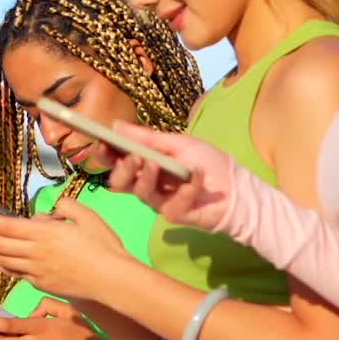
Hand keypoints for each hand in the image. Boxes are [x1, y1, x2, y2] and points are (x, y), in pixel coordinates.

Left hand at [0, 197, 125, 298]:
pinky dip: (2, 262)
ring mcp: (37, 271)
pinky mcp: (41, 284)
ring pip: (3, 260)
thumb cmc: (104, 247)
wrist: (112, 281)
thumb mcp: (87, 216)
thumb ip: (65, 207)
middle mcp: (35, 253)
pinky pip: (14, 272)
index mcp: (45, 234)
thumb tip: (50, 214)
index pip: (6, 226)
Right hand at [108, 124, 233, 228]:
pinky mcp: (175, 215)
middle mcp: (148, 184)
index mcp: (146, 165)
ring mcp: (160, 201)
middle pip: (120, 183)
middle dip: (122, 169)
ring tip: (156, 164)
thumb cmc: (208, 163)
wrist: (237, 186)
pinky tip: (197, 174)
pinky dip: (185, 187)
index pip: (118, 162)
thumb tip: (116, 125)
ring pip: (140, 193)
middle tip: (132, 158)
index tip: (101, 143)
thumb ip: (148, 138)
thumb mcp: (179, 143)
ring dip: (146, 177)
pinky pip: (171, 204)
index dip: (106, 155)